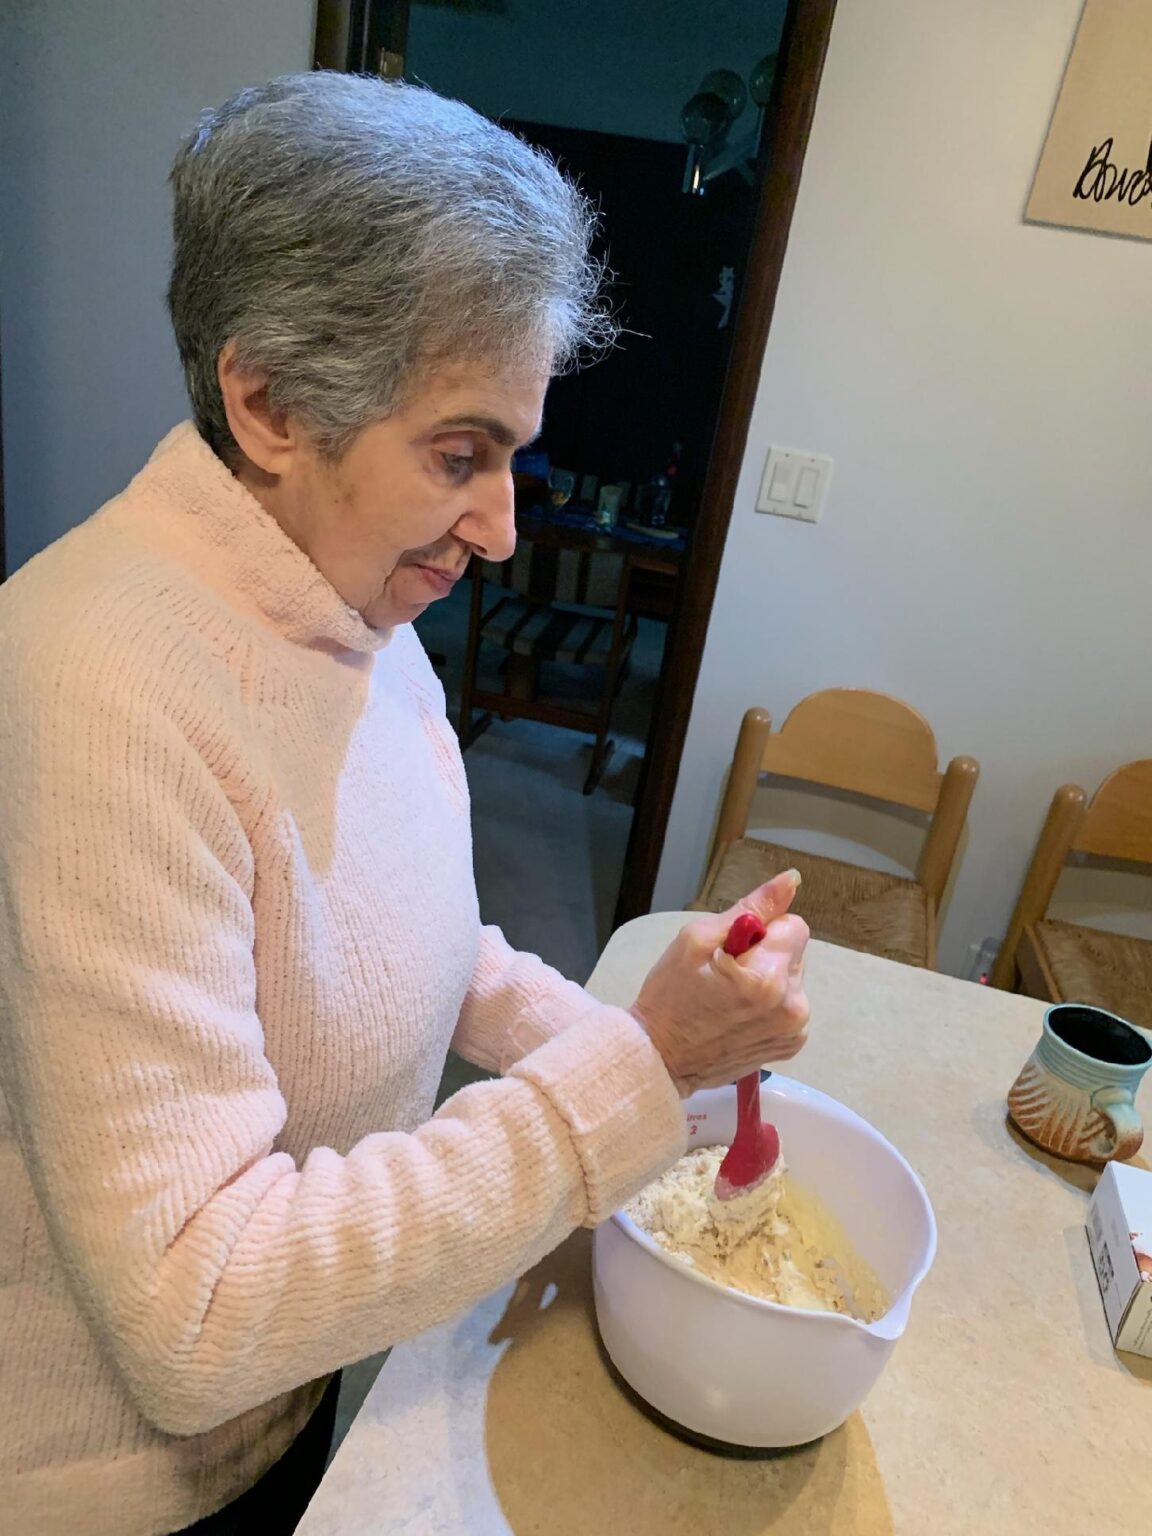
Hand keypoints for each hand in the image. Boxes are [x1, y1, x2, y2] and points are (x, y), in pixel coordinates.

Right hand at [630, 871, 809, 1095]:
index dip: (762, 930)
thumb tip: (792, 879)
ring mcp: (794, 1030)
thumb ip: (751, 907)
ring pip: (792, 978)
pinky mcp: (791, 1045)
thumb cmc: (670, 994)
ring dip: (768, 980)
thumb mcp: (698, 938)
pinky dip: (769, 1005)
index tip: (734, 948)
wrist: (660, 1057)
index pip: (793, 925)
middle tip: (725, 973)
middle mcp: (793, 1005)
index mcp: (770, 976)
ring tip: (729, 997)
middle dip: (765, 954)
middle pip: (794, 951)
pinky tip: (739, 1015)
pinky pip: (790, 1005)